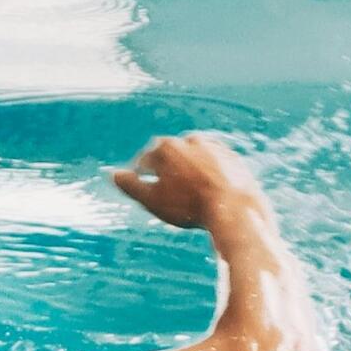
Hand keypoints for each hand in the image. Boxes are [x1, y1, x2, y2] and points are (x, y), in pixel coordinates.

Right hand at [108, 133, 259, 231]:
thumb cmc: (190, 207)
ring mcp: (214, 147)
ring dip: (188, 172)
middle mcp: (190, 140)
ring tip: (188, 194)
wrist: (236, 210)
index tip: (143, 191)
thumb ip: (130, 186)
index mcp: (166, 147)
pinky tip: (208, 193)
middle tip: (166, 193)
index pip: (145, 161)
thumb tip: (114, 174)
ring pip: (193, 160)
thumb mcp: (152, 200)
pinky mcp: (232, 157)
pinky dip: (208, 176)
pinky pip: (214, 166)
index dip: (141, 177)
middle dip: (166, 172)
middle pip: (171, 157)